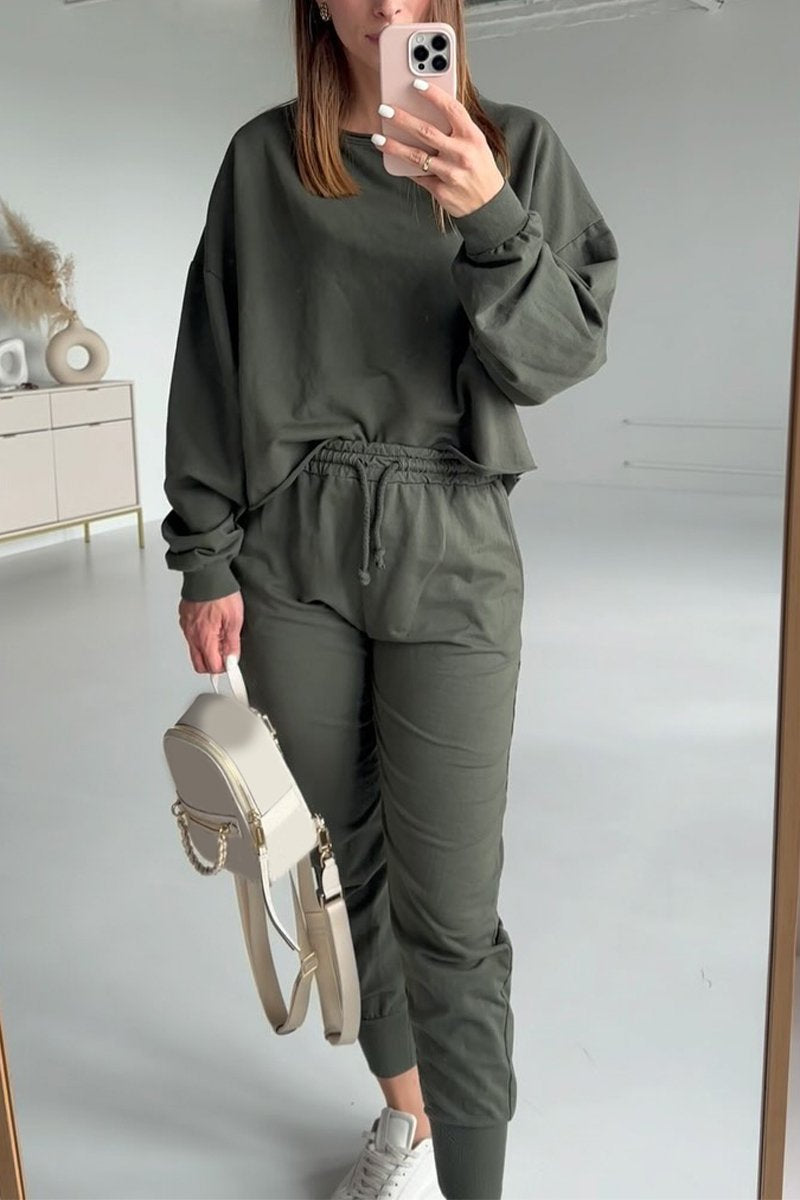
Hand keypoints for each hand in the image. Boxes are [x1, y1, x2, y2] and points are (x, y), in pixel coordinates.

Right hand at [178, 591, 243, 675]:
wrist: (206, 574)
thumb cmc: (220, 593)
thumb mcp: (234, 619)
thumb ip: (232, 642)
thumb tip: (232, 658)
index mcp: (204, 637)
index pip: (212, 667)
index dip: (224, 667)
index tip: (232, 663)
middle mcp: (192, 635)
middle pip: (199, 664)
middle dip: (213, 664)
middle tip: (226, 655)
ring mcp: (186, 627)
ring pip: (194, 650)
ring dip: (207, 650)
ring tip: (220, 636)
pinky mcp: (185, 619)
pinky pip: (191, 636)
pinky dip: (201, 637)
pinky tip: (211, 627)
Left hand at [373, 79, 504, 218]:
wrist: (488, 204)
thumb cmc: (480, 168)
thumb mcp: (477, 144)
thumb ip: (457, 129)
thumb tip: (428, 111)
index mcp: (472, 137)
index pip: (451, 109)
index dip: (433, 95)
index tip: (415, 84)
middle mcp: (462, 154)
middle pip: (427, 132)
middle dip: (402, 119)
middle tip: (384, 109)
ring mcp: (451, 174)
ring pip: (416, 156)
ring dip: (394, 146)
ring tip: (377, 138)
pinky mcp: (441, 191)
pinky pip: (418, 175)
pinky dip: (405, 166)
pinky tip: (391, 157)